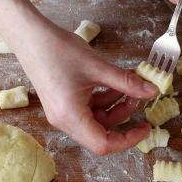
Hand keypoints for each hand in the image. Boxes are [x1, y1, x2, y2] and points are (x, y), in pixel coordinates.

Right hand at [12, 19, 158, 154]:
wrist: (30, 36)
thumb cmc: (58, 50)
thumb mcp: (98, 67)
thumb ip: (127, 82)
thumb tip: (151, 91)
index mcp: (70, 117)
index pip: (103, 144)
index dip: (128, 140)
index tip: (144, 128)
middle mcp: (64, 120)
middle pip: (101, 132)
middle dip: (123, 116)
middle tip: (140, 99)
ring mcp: (62, 112)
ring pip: (97, 120)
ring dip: (115, 105)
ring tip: (130, 86)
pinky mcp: (63, 103)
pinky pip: (89, 109)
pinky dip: (104, 99)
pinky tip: (115, 83)